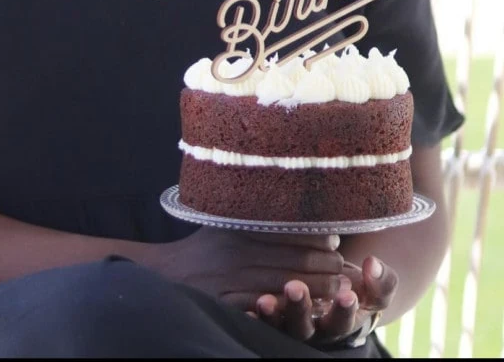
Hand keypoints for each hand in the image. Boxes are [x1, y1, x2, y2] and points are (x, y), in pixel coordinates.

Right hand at [150, 228, 344, 312]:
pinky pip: (267, 305)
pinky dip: (291, 305)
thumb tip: (294, 206)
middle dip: (322, 263)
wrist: (169, 273)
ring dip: (316, 286)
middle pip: (291, 258)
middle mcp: (237, 252)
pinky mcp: (228, 302)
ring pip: (285, 282)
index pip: (286, 232)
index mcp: (239, 228)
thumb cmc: (204, 247)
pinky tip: (308, 305)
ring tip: (338, 285)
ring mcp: (233, 279)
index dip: (314, 237)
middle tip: (341, 265)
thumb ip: (253, 216)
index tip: (333, 240)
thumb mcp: (225, 222)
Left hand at [252, 256, 397, 345]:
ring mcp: (289, 325)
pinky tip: (247, 308)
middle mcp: (313, 328)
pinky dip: (253, 317)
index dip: (345, 309)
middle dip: (300, 308)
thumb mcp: (374, 289)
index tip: (348, 294)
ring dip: (273, 314)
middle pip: (306, 326)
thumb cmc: (354, 288)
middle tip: (296, 287)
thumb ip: (382, 280)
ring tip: (265, 300)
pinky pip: (260, 323)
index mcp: (339, 323)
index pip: (343, 320)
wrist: (332, 292)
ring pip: (280, 326)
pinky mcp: (270, 317)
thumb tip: (373, 264)